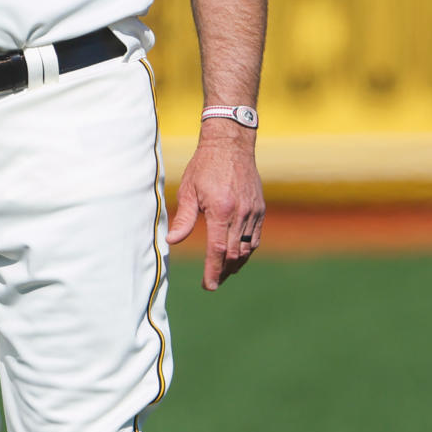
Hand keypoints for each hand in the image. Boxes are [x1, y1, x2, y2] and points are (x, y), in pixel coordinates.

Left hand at [166, 128, 264, 290]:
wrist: (230, 145)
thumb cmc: (204, 166)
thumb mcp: (188, 190)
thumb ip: (184, 219)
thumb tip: (172, 241)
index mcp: (221, 210)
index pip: (218, 250)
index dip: (213, 270)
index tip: (208, 285)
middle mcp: (240, 213)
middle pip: (235, 253)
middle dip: (223, 271)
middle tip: (213, 282)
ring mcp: (253, 212)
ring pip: (248, 248)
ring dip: (236, 264)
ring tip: (223, 272)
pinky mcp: (260, 209)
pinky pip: (256, 237)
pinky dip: (247, 250)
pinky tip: (237, 255)